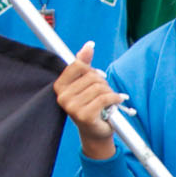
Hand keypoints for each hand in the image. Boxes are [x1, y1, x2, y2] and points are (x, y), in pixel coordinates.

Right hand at [51, 42, 123, 159]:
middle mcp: (63, 97)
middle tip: (104, 92)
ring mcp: (72, 107)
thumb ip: (85, 63)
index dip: (91, 69)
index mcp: (59, 86)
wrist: (95, 132)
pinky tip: (116, 102)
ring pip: (99, 87)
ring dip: (109, 92)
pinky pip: (104, 98)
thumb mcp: (86, 83)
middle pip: (91, 76)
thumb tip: (89, 44)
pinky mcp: (85, 116)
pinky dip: (114, 98)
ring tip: (108, 100)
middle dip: (103, 83)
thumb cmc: (91, 105)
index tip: (97, 77)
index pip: (78, 65)